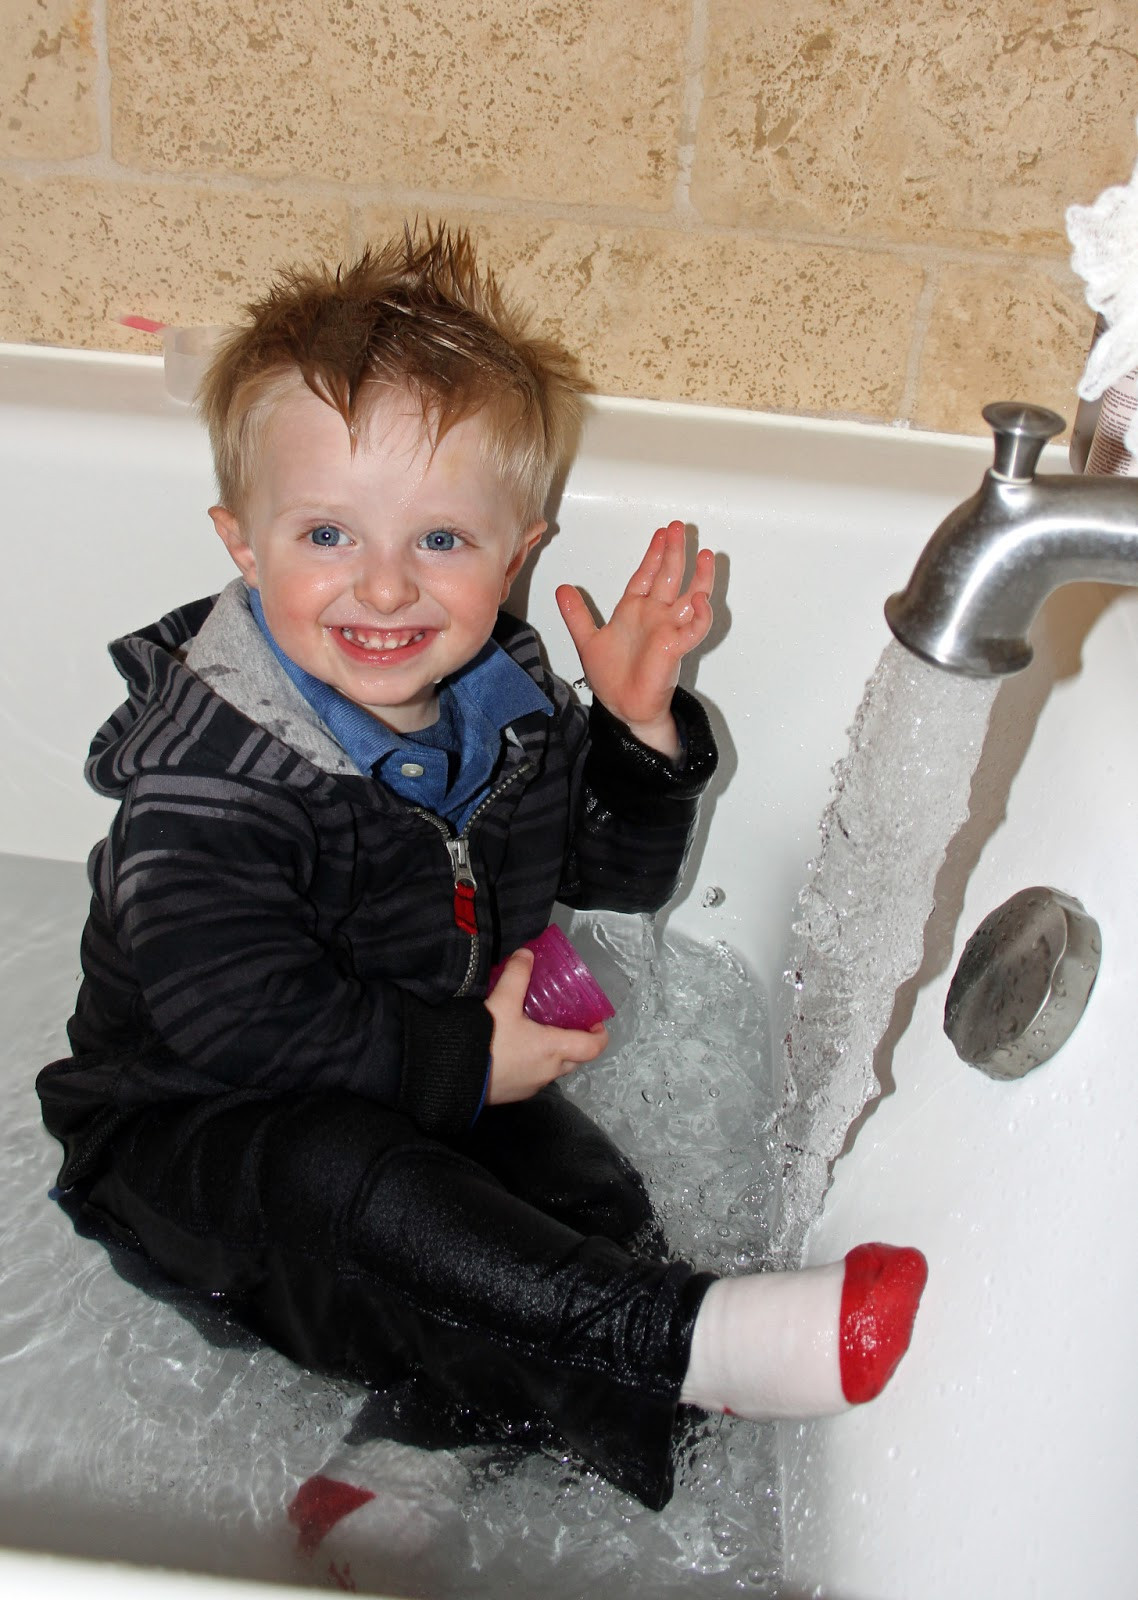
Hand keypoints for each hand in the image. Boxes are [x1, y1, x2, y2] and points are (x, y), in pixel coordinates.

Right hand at [483, 948, 608, 1103]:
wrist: (451, 1075)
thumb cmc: (487, 1040)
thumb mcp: (502, 1002)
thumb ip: (516, 975)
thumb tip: (527, 954)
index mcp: (553, 1049)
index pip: (592, 1047)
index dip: (599, 1034)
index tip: (594, 1021)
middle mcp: (548, 1072)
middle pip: (575, 1059)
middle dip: (576, 1041)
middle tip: (565, 1020)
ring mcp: (531, 1086)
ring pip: (554, 1069)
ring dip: (554, 1053)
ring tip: (538, 1030)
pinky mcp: (514, 1094)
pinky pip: (534, 1077)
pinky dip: (534, 1062)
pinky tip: (515, 1047)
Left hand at [555, 520, 714, 757]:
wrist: (623, 708)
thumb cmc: (612, 678)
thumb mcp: (587, 640)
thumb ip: (576, 615)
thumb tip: (562, 589)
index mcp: (634, 611)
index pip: (646, 575)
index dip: (653, 555)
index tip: (660, 534)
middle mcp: (655, 616)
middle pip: (668, 577)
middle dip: (674, 552)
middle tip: (679, 528)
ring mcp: (668, 630)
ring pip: (689, 597)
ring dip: (698, 577)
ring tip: (706, 556)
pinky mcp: (676, 648)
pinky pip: (693, 628)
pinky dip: (699, 615)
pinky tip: (700, 599)